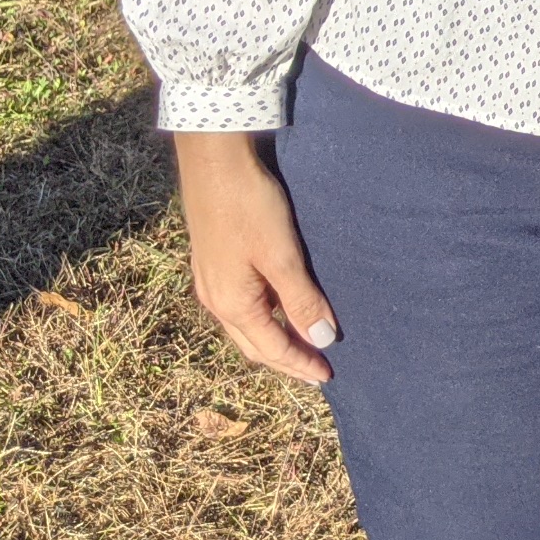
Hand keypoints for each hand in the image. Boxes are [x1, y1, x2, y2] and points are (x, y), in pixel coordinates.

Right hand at [172, 131, 338, 384]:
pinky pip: (241, 304)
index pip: (272, 349)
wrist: (213, 162)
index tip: (327, 376)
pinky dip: (264, 315)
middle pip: (255, 344)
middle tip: (317, 368)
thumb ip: (301, 300)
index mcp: (232, 304)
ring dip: (273, 338)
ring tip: (303, 342)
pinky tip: (280, 305)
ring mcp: (211, 281)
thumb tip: (323, 340)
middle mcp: (216, 300)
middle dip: (286, 358)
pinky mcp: (214, 261)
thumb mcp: (282, 255)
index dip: (300, 364)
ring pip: (246, 325)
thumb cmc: (249, 206)